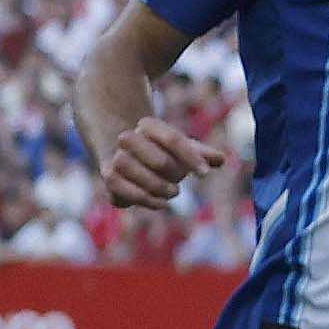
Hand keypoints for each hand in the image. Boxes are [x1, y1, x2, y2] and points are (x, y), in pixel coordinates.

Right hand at [99, 118, 227, 209]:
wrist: (133, 157)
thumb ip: (203, 154)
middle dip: (170, 171)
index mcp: (149, 125)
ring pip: (127, 167)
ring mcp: (115, 157)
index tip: (204, 174)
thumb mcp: (185, 150)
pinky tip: (161, 203)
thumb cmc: (166, 153)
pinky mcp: (108, 177)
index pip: (173, 139)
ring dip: (155, 186)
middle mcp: (128, 138)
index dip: (191, 158)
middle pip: (153, 156)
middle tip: (179, 184)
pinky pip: (117, 187)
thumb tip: (220, 159)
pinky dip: (141, 198)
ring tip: (172, 193)